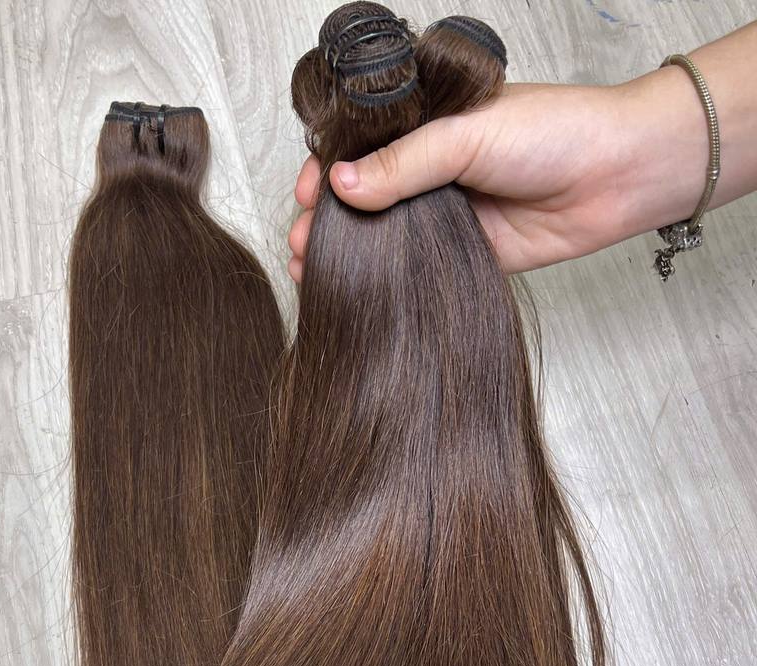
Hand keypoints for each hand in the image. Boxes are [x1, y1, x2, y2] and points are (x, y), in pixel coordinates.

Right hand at [288, 79, 674, 279]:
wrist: (618, 177)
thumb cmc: (556, 132)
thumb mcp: (468, 134)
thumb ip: (404, 163)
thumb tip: (340, 186)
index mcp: (427, 125)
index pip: (361, 147)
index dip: (327, 170)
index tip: (302, 193)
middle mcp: (430, 169)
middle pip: (364, 195)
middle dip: (326, 218)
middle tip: (302, 240)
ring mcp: (444, 213)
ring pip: (383, 234)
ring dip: (347, 250)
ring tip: (311, 266)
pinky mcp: (461, 252)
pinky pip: (413, 266)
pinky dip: (383, 277)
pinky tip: (355, 286)